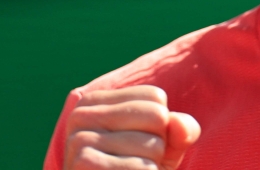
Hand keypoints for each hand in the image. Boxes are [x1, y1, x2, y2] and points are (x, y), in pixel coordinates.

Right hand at [64, 85, 200, 169]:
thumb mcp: (162, 148)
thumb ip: (179, 130)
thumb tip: (180, 124)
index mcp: (94, 101)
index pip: (155, 97)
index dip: (159, 126)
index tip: (137, 145)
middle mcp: (81, 115)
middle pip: (156, 116)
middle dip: (157, 146)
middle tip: (135, 163)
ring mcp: (79, 140)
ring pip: (153, 145)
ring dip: (151, 167)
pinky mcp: (83, 164)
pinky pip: (144, 168)